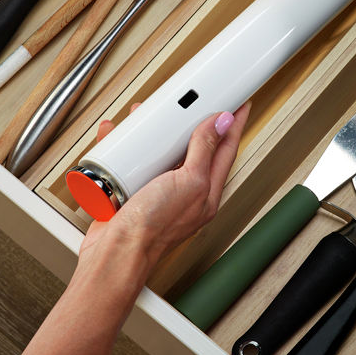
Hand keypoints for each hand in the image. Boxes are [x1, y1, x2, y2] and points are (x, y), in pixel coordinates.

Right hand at [79, 101, 250, 269]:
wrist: (116, 253)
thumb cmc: (154, 228)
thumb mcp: (188, 181)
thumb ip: (204, 151)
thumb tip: (220, 124)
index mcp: (206, 192)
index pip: (226, 150)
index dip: (233, 125)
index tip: (239, 105)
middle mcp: (184, 192)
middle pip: (193, 148)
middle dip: (191, 122)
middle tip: (195, 102)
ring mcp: (158, 192)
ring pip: (161, 153)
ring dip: (155, 132)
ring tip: (150, 115)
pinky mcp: (133, 193)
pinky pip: (132, 163)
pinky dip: (125, 148)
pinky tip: (118, 139)